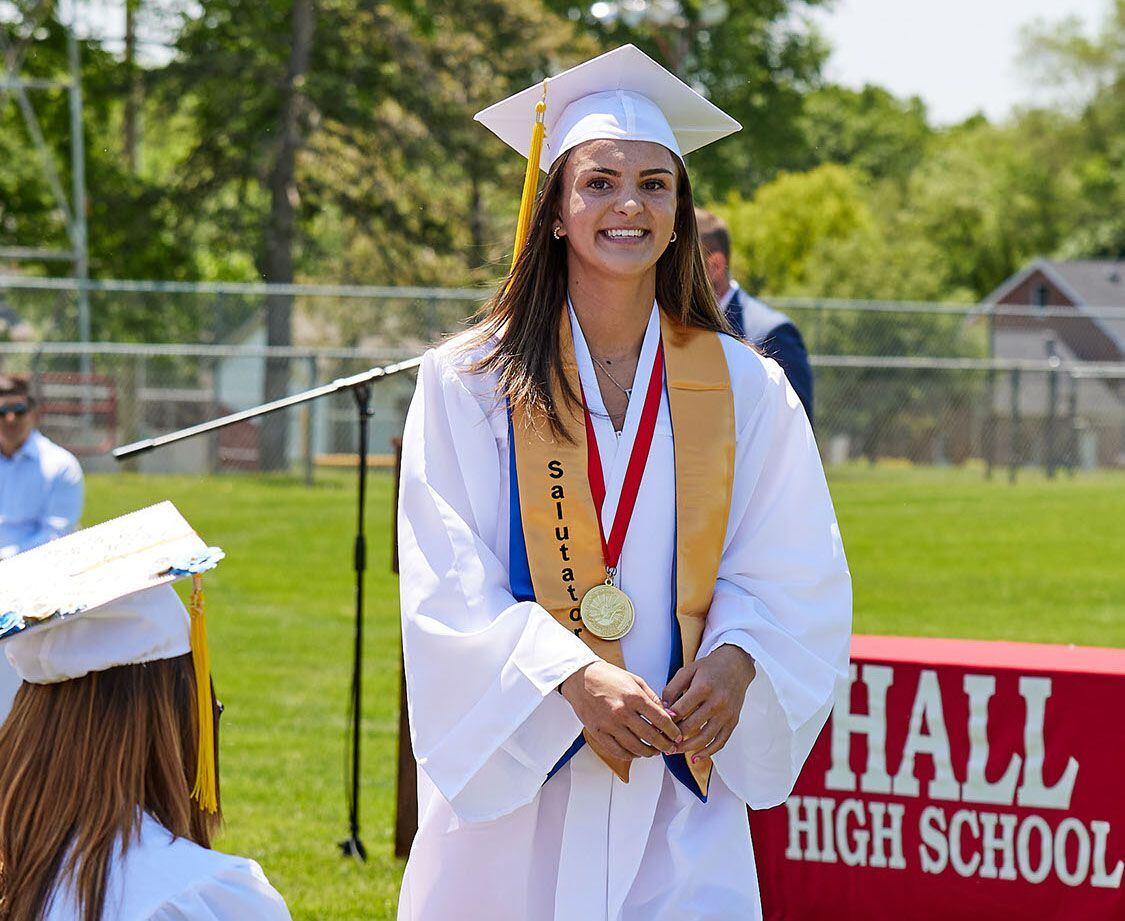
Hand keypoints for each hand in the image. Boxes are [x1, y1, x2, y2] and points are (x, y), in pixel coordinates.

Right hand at [560, 661, 681, 761]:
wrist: (580, 678)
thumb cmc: (608, 677)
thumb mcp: (635, 680)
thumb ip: (652, 698)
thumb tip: (667, 714)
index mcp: (634, 696)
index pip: (661, 720)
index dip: (672, 731)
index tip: (677, 736)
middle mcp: (622, 712)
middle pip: (651, 737)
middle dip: (664, 745)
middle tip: (669, 748)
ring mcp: (609, 724)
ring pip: (635, 748)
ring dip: (648, 752)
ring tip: (654, 751)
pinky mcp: (598, 732)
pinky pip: (617, 751)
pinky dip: (630, 755)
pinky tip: (635, 752)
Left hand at [662, 645, 755, 761]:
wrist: (736, 665)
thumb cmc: (709, 668)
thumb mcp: (687, 671)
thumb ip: (672, 689)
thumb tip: (662, 710)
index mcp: (703, 687)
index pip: (680, 710)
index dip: (666, 720)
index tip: (656, 726)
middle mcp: (717, 702)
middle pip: (691, 726)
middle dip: (674, 736)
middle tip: (661, 741)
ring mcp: (726, 713)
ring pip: (705, 738)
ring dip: (687, 748)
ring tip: (673, 751)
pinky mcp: (733, 721)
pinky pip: (720, 742)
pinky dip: (707, 752)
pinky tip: (695, 757)